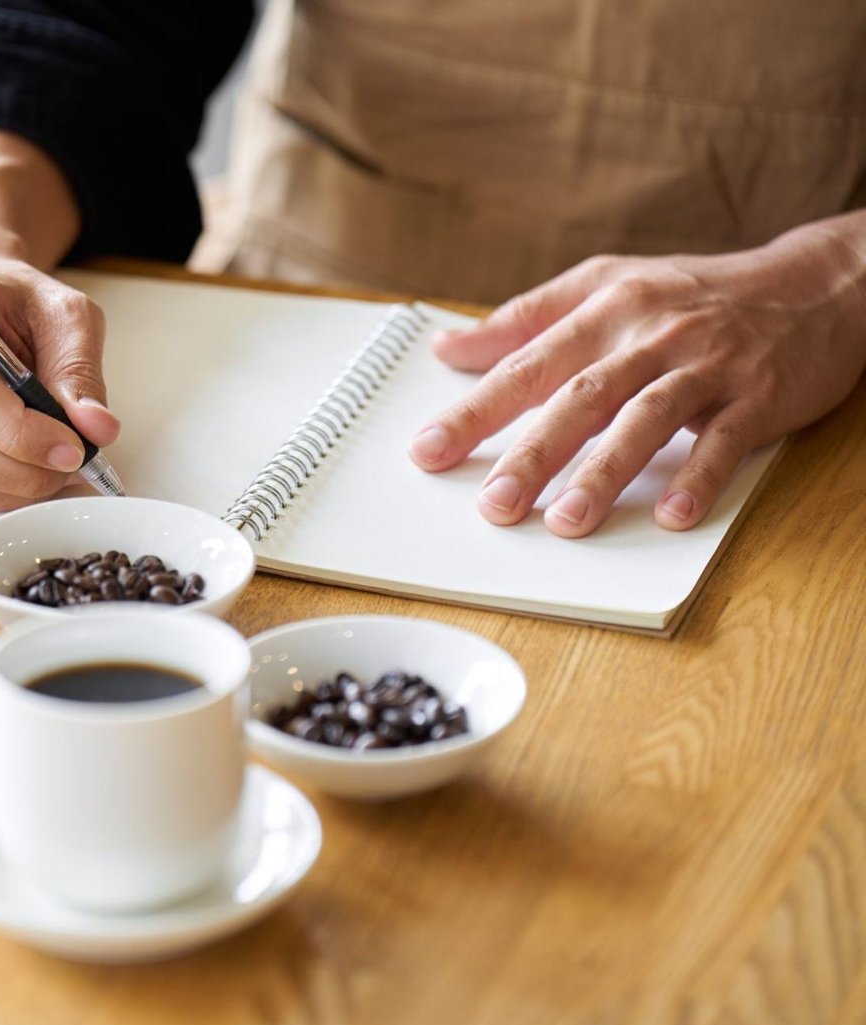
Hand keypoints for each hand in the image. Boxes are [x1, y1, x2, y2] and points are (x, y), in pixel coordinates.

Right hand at [0, 252, 119, 508]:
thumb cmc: (7, 298)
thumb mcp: (61, 312)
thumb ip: (80, 368)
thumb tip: (97, 429)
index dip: (19, 432)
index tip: (72, 449)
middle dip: (19, 471)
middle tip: (68, 469)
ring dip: (3, 489)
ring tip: (47, 475)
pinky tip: (15, 477)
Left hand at [408, 217, 865, 535]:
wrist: (815, 283)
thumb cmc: (693, 293)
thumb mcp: (607, 285)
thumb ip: (525, 319)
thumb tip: (449, 349)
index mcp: (605, 309)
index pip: (526, 364)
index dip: (475, 410)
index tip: (428, 450)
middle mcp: (650, 334)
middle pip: (580, 397)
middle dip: (532, 454)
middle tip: (493, 506)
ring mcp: (706, 365)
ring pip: (646, 419)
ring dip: (605, 474)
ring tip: (567, 522)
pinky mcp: (758, 395)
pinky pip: (725, 440)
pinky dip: (698, 477)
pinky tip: (671, 515)